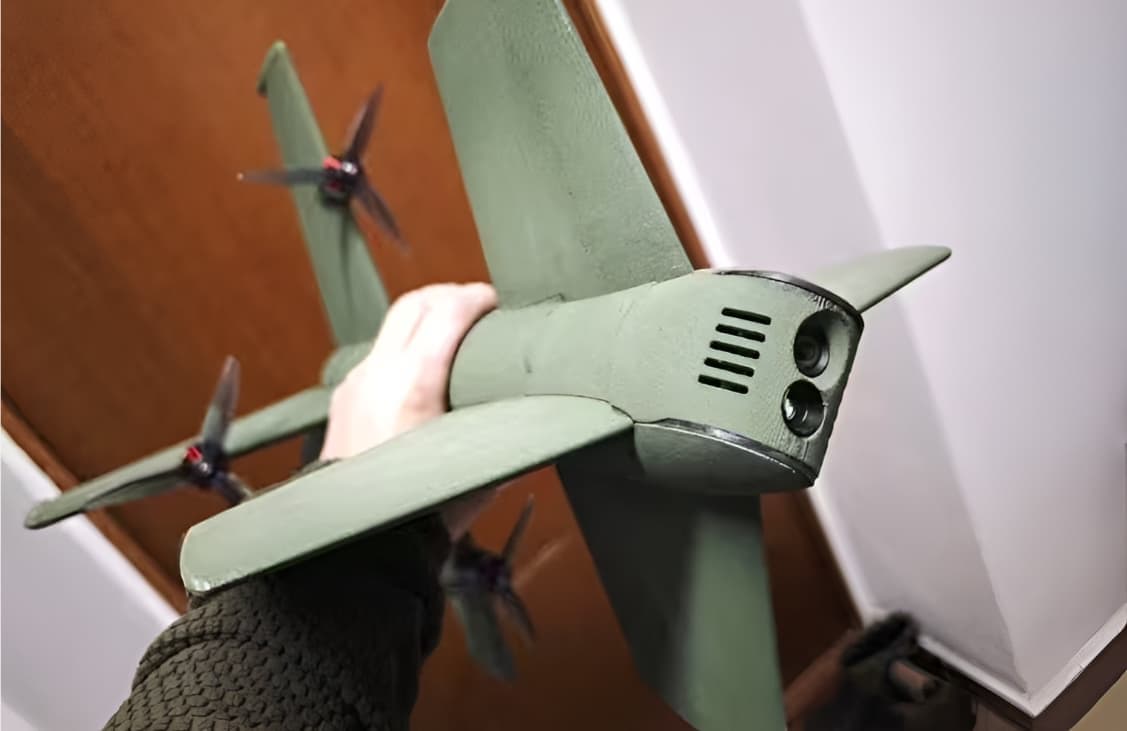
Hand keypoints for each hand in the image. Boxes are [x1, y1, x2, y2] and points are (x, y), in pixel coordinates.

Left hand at [318, 282, 498, 537]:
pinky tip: (426, 368)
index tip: (497, 302)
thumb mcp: (478, 465)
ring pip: (393, 324)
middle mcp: (380, 374)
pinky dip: (406, 346)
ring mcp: (357, 382)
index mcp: (414, 384)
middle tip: (479, 307)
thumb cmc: (424, 511)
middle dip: (450, 296)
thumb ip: (497, 423)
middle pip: (416, 303)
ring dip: (427, 318)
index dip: (478, 298)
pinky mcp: (345, 396)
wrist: (358, 542)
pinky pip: (379, 353)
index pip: (449, 311)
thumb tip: (526, 405)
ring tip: (455, 333)